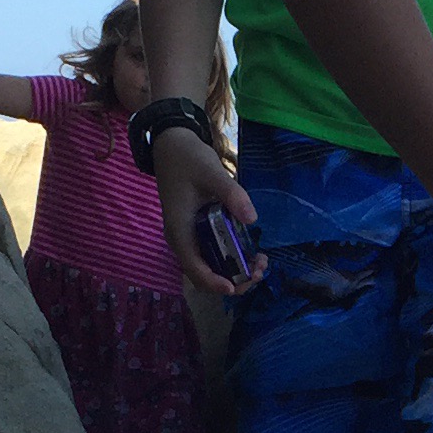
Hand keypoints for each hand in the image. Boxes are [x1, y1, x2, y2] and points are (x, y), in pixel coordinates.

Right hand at [151, 125, 265, 299]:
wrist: (172, 146)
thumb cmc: (187, 159)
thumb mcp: (211, 172)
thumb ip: (231, 194)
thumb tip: (252, 219)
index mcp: (180, 231)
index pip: (194, 269)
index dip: (214, 283)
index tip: (236, 286)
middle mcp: (183, 240)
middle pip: (204, 275)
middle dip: (233, 280)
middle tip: (259, 271)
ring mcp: (190, 237)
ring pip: (211, 267)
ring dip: (235, 271)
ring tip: (260, 263)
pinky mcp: (199, 231)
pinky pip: (215, 253)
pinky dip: (233, 258)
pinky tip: (253, 251)